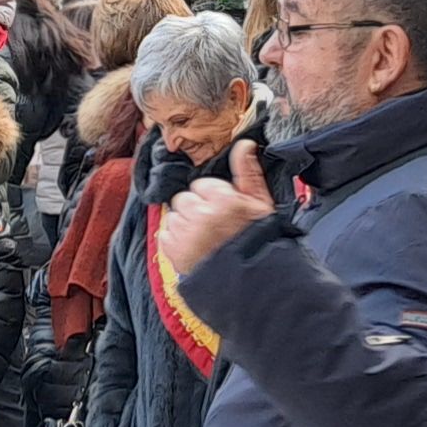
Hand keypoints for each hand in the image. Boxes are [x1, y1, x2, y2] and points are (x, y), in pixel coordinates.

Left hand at [154, 136, 273, 279]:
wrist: (253, 283)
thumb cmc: (259, 241)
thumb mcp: (261, 204)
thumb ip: (249, 172)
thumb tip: (244, 144)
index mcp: (224, 199)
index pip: (202, 185)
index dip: (214, 198)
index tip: (225, 213)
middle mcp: (202, 214)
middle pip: (185, 199)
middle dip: (197, 211)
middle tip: (215, 228)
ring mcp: (186, 234)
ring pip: (175, 216)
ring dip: (186, 226)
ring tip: (206, 241)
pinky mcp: (174, 252)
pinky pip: (165, 235)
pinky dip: (176, 242)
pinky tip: (195, 250)